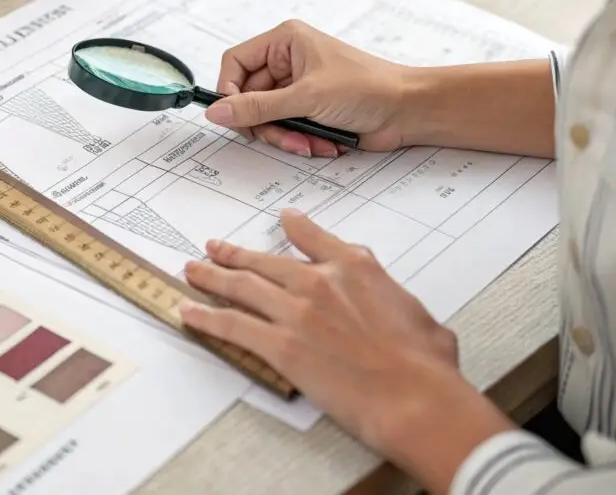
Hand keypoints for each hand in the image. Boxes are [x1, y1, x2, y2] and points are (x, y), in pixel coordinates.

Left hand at [179, 210, 514, 490]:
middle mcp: (319, 281)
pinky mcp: (279, 345)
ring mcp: (296, 312)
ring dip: (210, 277)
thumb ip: (391, 297)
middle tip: (215, 248)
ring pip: (240, 287)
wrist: (416, 397)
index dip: (293, 226)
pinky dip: (204, 317)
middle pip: (264, 262)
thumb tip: (394, 306)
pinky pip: (230, 325)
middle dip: (234, 254)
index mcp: (355, 268)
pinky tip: (189, 312)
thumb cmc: (426, 365)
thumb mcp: (416, 312)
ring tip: (193, 271)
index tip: (283, 219)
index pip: (313, 237)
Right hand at [206, 20, 413, 156]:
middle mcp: (287, 62)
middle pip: (248, 98)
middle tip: (283, 135)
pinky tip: (322, 143)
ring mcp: (297, 88)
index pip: (235, 63)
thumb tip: (217, 112)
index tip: (233, 116)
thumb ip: (257, 107)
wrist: (407, 111)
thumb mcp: (306, 97)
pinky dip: (299, 141)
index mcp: (284, 42)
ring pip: (265, 119)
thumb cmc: (367, 88)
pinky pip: (284, 130)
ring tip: (309, 142)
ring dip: (284, 137)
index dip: (229, 91)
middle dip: (266, 123)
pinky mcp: (307, 110)